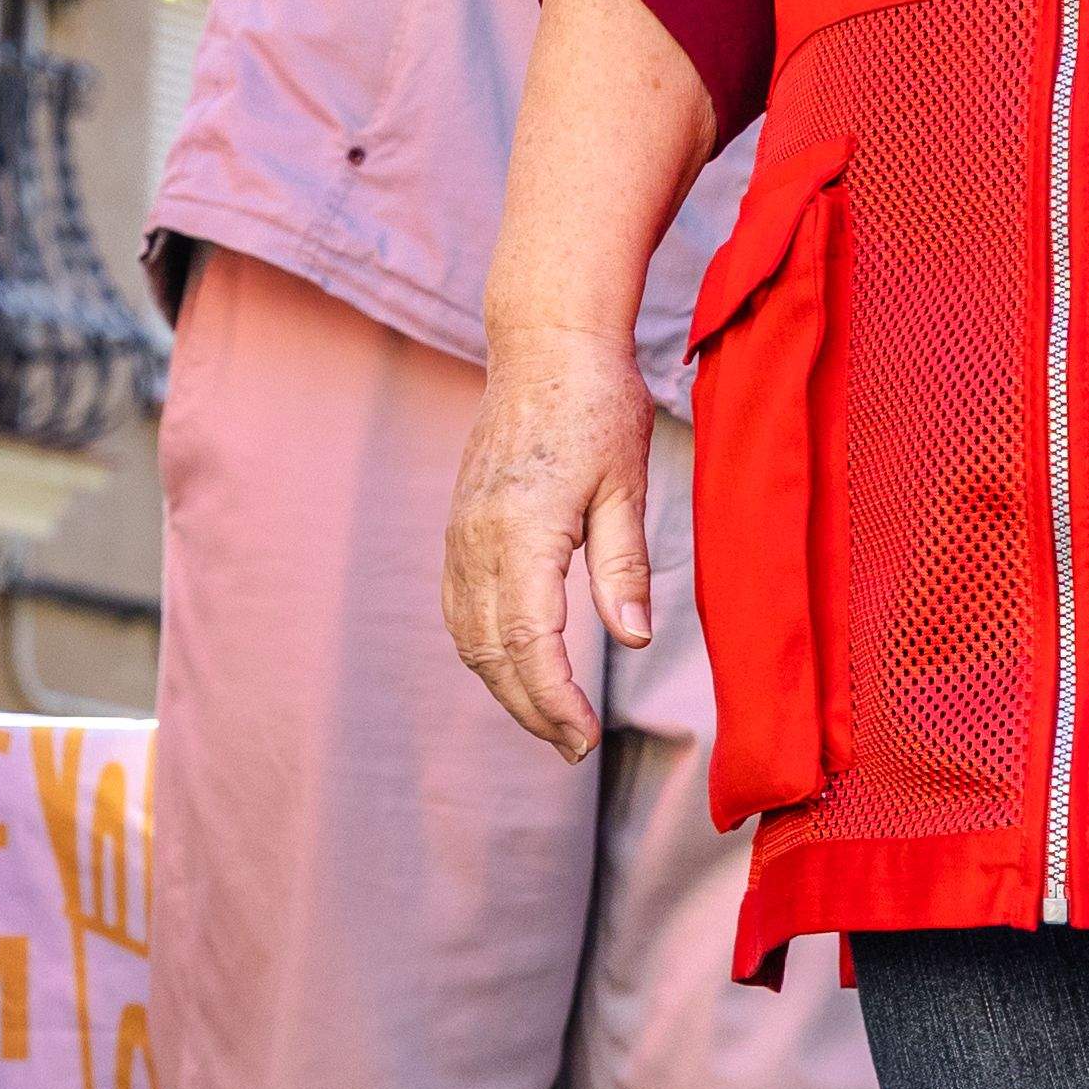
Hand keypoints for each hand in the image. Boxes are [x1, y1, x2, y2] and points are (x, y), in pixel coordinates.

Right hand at [437, 320, 651, 763]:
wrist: (545, 341)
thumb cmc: (598, 404)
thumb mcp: (627, 483)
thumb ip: (624, 564)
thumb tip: (630, 637)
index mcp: (523, 529)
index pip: (530, 643)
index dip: (555, 701)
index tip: (585, 741)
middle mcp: (478, 536)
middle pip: (492, 652)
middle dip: (531, 709)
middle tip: (575, 747)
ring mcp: (460, 530)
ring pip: (467, 635)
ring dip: (503, 685)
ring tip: (548, 719)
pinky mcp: (458, 523)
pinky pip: (458, 605)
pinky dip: (482, 648)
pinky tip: (513, 665)